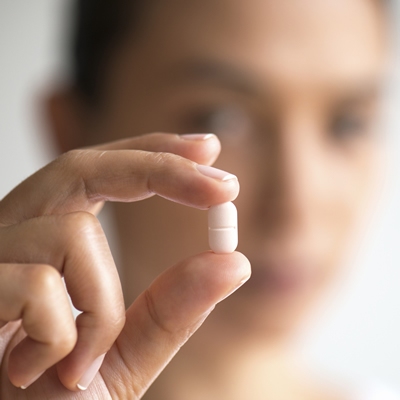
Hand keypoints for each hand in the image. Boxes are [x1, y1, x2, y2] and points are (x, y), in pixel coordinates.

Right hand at [0, 133, 250, 398]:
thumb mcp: (122, 357)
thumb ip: (171, 311)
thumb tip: (233, 262)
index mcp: (45, 244)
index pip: (97, 175)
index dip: (150, 153)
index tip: (208, 147)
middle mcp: (10, 236)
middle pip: (81, 167)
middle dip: (158, 167)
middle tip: (227, 186)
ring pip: (73, 234)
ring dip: (102, 308)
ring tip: (78, 365)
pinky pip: (40, 286)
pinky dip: (63, 336)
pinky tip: (35, 370)